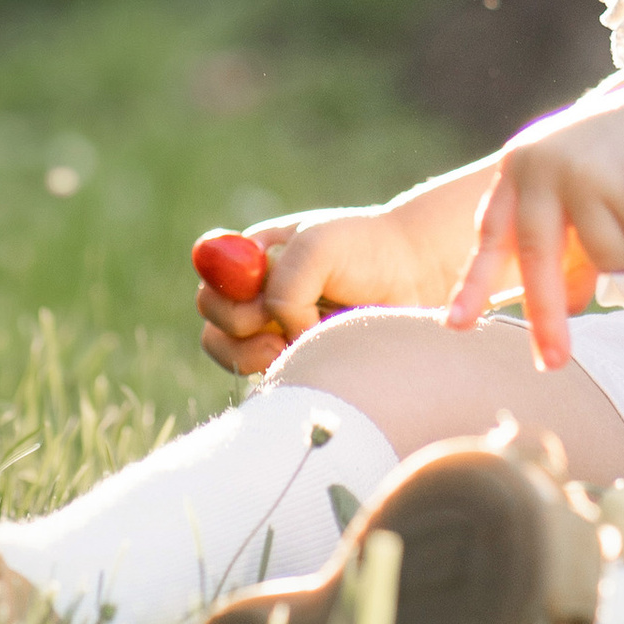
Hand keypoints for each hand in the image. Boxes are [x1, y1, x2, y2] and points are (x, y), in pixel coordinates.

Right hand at [194, 203, 448, 377]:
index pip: (209, 275)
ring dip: (259, 351)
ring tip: (308, 337)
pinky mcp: (291, 361)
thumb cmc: (365, 249)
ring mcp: (270, 329)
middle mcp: (254, 292)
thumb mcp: (319, 245)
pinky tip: (320, 353)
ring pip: (229, 353)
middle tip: (286, 321)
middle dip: (243, 323)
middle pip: (211, 319)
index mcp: (252, 255)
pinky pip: (263, 377)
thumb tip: (281, 333)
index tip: (261, 292)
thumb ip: (285, 285)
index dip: (227, 289)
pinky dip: (284, 370)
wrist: (414, 274)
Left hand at [447, 85, 623, 370]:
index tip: (455, 325)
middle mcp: (547, 165)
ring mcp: (590, 174)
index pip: (493, 234)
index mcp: (524, 163)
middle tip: (552, 364)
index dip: (475, 283)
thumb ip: (566, 238)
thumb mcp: (585, 187)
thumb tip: (565, 304)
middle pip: (538, 260)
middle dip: (546, 320)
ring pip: (608, 262)